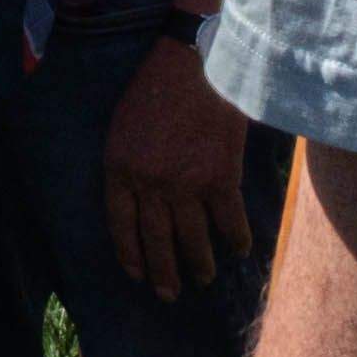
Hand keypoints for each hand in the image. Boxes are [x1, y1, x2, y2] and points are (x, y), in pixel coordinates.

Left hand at [99, 23, 255, 295]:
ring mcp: (185, 184)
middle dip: (164, 274)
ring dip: (200, 264)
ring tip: (204, 277)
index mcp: (119, 169)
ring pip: (192, 240)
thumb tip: (142, 204)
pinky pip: (228, 222)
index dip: (130, 255)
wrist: (194, 62)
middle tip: (170, 294)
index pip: (121, 226)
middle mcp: (149, 184)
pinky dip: (235, 239)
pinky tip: (238, 249)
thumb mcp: (123, 126)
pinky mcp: (220, 178)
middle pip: (156, 241)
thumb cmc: (157, 88)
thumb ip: (128, 166)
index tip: (138, 275)